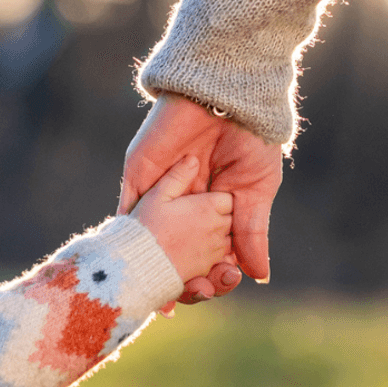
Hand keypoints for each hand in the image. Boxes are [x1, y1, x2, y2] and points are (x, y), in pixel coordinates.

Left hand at [119, 93, 282, 301]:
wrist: (227, 96)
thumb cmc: (250, 140)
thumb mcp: (257, 190)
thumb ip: (252, 232)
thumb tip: (259, 276)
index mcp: (213, 214)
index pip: (208, 255)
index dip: (213, 275)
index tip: (220, 285)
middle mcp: (184, 209)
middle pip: (177, 255)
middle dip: (185, 278)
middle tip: (196, 290)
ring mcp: (159, 195)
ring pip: (151, 242)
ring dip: (155, 267)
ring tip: (164, 289)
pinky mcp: (139, 178)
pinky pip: (128, 213)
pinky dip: (129, 239)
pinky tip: (135, 261)